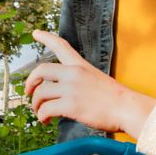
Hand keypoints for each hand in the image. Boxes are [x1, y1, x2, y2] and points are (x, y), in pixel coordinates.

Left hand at [25, 31, 155, 136]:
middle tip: (28, 92)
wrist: (127, 108)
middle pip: (41, 70)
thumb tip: (64, 93)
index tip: (35, 33)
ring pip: (40, 93)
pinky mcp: (71, 105)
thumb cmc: (115, 99)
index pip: (61, 46)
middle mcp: (74, 73)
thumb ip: (79, 81)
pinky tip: (46, 121)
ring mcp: (71, 89)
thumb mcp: (96, 79)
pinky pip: (46, 109)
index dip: (46, 38)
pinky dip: (42, 116)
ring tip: (40, 114)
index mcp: (81, 65)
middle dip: (30, 82)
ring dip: (36, 105)